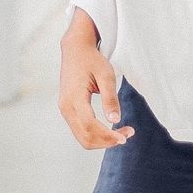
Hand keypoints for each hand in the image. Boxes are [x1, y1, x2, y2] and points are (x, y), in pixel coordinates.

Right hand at [58, 31, 135, 149]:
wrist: (75, 50)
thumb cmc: (92, 60)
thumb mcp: (106, 75)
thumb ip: (110, 98)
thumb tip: (115, 120)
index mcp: (74, 98)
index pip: (90, 125)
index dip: (108, 135)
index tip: (125, 136)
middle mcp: (66, 107)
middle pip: (85, 137)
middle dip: (107, 141)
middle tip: (127, 135)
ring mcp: (65, 110)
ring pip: (82, 137)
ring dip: (102, 141)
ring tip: (121, 133)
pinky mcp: (68, 110)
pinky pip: (80, 131)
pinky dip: (96, 135)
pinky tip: (109, 130)